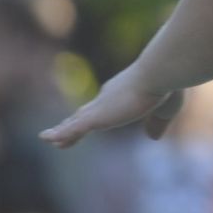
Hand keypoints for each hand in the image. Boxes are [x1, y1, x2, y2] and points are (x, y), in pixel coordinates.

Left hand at [39, 66, 183, 148]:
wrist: (160, 72)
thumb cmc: (166, 85)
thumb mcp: (165, 108)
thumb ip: (157, 122)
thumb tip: (153, 137)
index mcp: (122, 93)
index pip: (103, 106)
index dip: (93, 115)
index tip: (83, 119)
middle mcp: (107, 98)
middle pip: (84, 113)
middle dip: (72, 123)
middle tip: (60, 130)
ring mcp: (100, 107)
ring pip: (76, 121)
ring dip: (62, 131)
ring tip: (46, 138)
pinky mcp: (97, 116)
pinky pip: (73, 129)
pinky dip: (61, 135)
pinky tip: (49, 140)